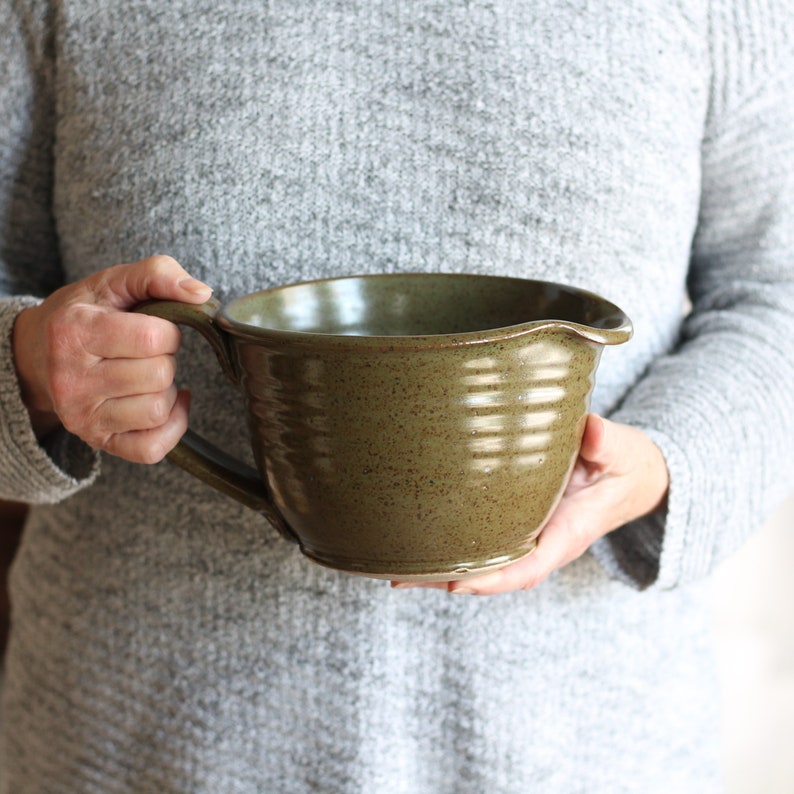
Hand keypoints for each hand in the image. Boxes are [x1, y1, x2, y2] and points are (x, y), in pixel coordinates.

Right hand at [12, 255, 211, 462]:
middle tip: (146, 353)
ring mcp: (82, 415)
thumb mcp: (113, 282)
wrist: (37, 353)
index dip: (168, 331)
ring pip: (157, 410)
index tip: (153, 328)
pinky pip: (151, 449)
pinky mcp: (96, 440)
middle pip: (159, 375)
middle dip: (165, 359)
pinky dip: (172, 427)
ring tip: (147, 376)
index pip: (154, 337)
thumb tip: (201, 294)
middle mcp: (72, 378)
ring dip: (165, 390)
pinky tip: (165, 404)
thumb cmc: (86, 314)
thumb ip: (158, 274)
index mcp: (74, 331)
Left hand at [392, 414, 668, 594]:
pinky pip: (484, 542)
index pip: (530, 566)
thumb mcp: (623, 450)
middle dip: (450, 580)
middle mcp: (544, 541)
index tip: (457, 583)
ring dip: (441, 570)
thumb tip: (592, 431)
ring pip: (484, 562)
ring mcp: (530, 535)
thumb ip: (608, 444)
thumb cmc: (626, 463)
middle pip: (494, 573)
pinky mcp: (518, 523)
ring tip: (392, 569)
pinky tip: (416, 545)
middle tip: (402, 579)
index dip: (493, 578)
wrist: (632, 477)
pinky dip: (452, 548)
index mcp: (569, 531)